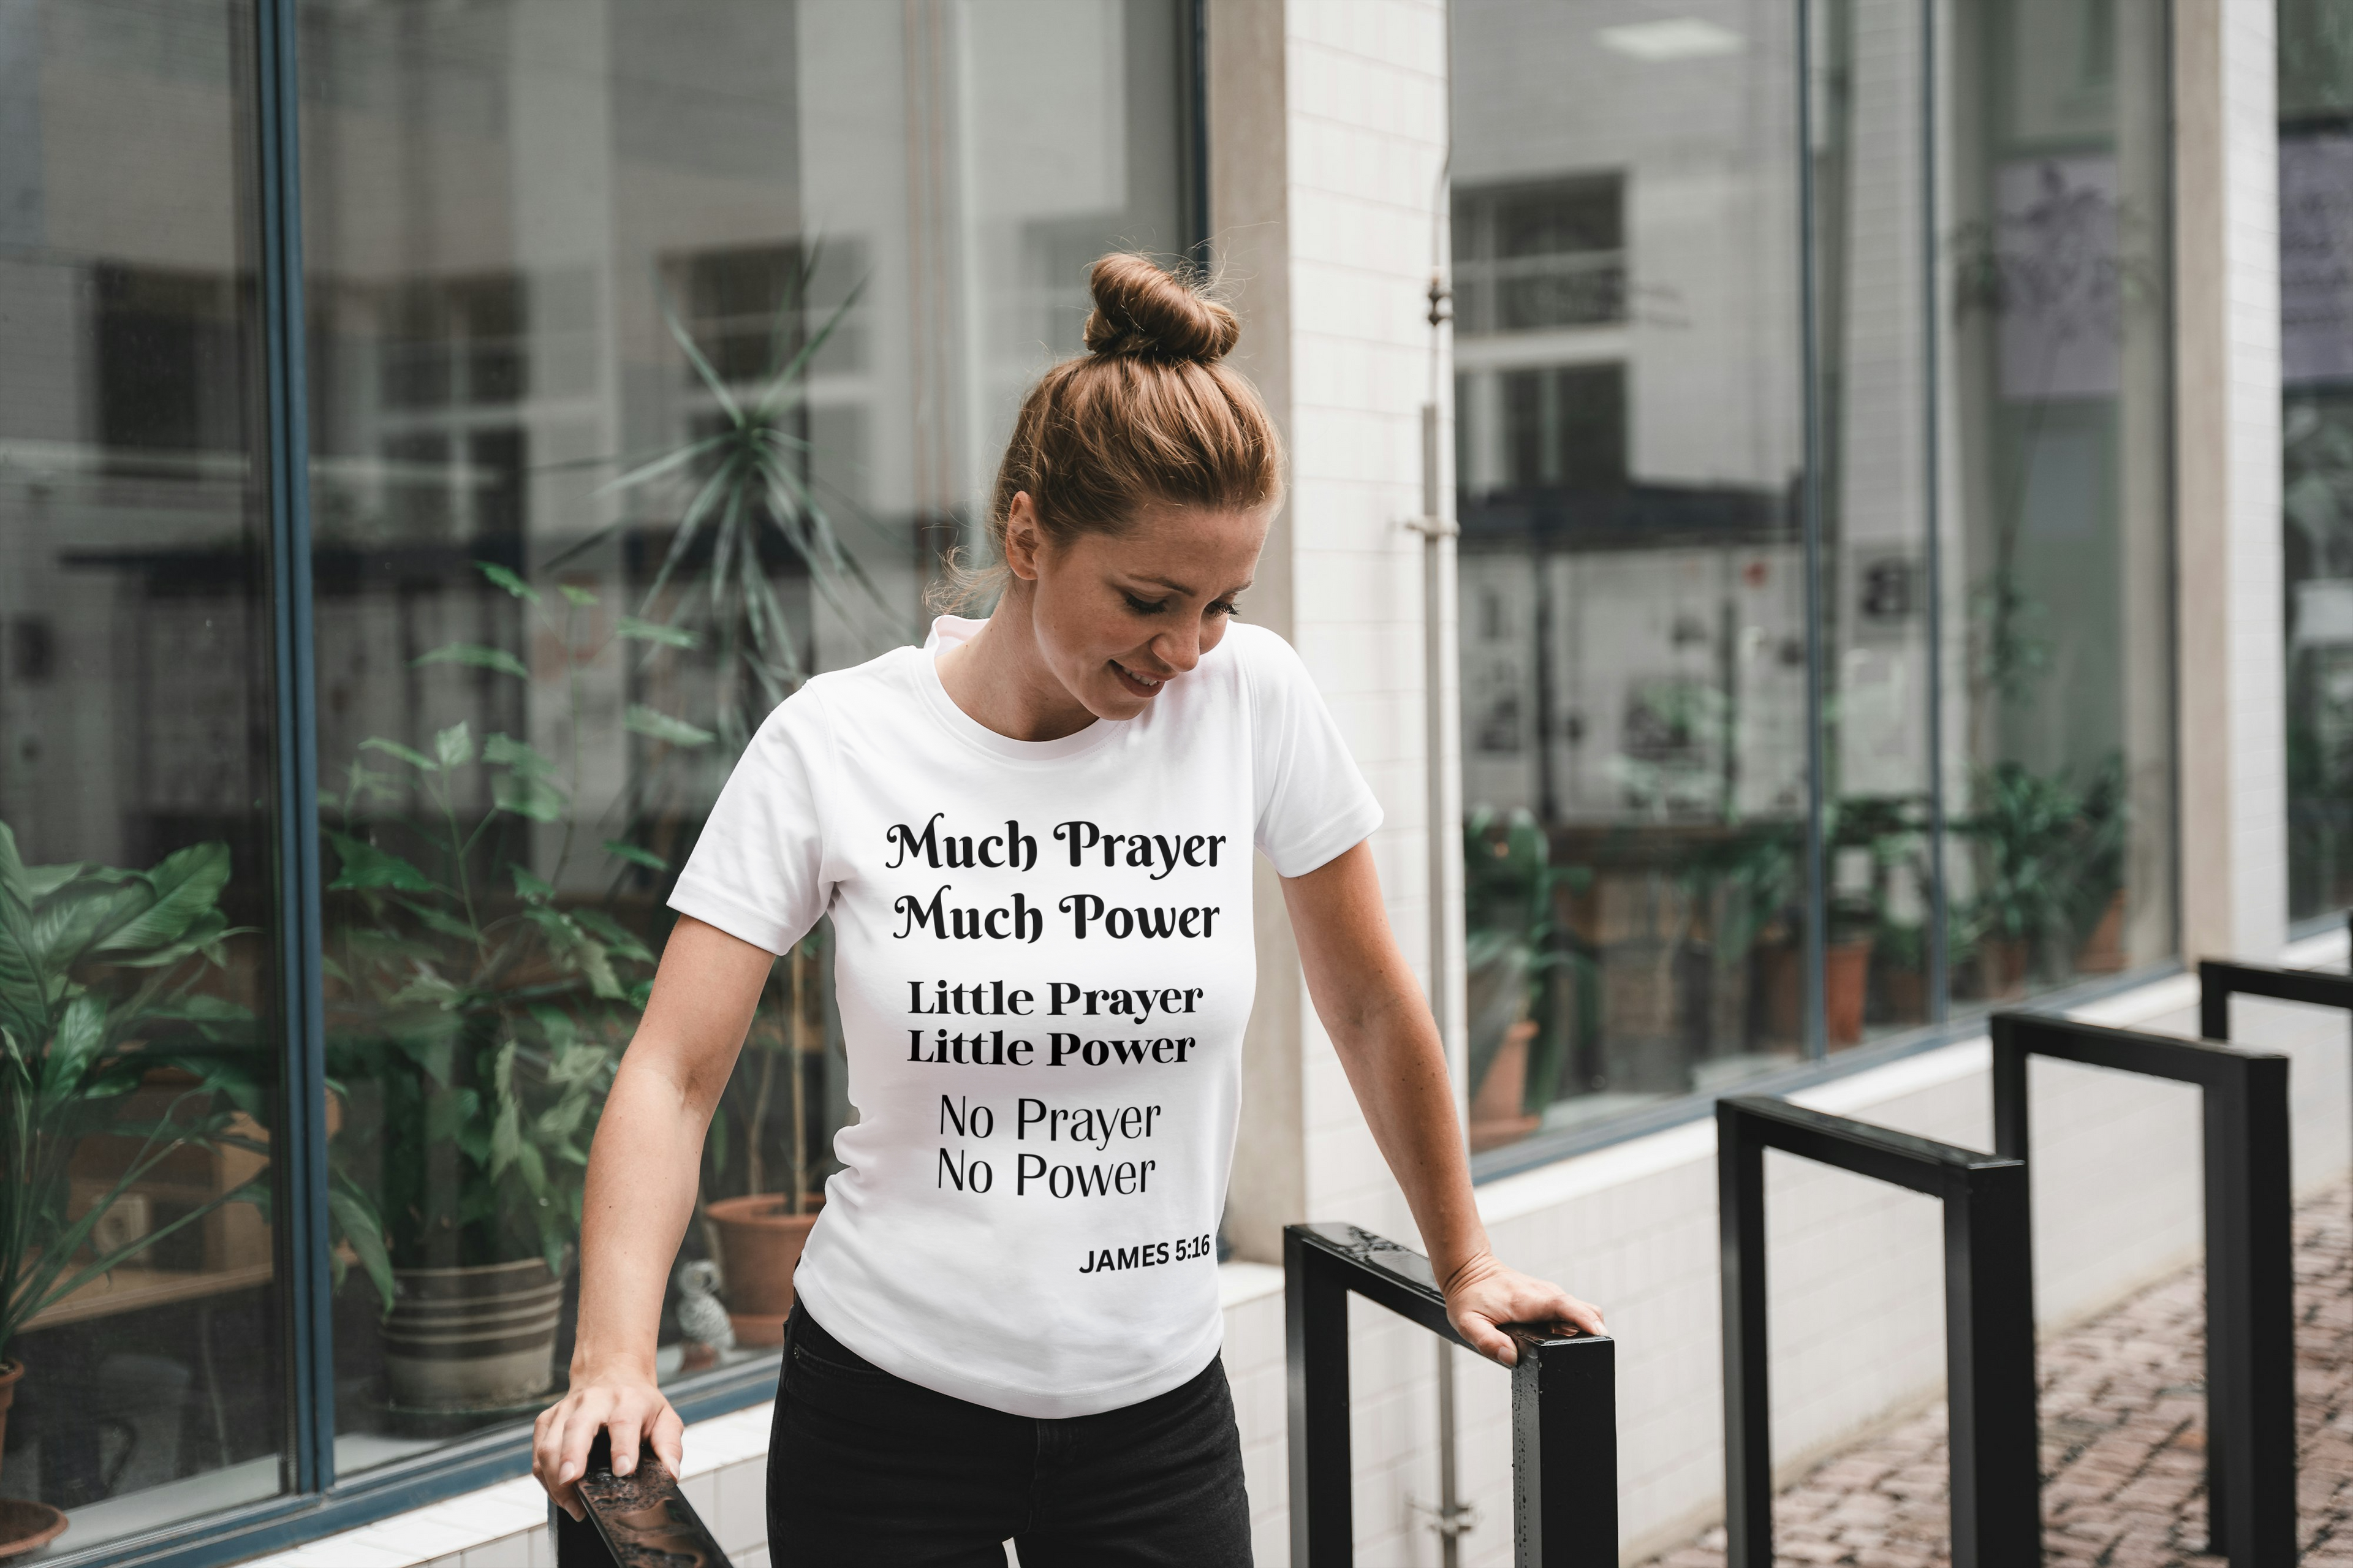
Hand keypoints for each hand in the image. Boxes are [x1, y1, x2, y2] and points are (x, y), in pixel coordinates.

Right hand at [531, 1372, 683, 1520]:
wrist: (611, 1373)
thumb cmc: (638, 1402)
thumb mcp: (664, 1418)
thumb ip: (669, 1446)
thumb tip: (670, 1473)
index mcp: (627, 1400)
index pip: (623, 1422)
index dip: (622, 1448)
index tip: (623, 1470)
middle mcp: (593, 1401)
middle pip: (577, 1427)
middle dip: (571, 1455)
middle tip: (571, 1481)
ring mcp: (565, 1409)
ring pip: (550, 1443)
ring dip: (555, 1477)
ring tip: (571, 1504)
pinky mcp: (547, 1419)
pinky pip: (537, 1452)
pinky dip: (544, 1477)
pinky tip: (559, 1493)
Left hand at [1441, 1252, 1606, 1366]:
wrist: (1468, 1270)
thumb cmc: (1469, 1297)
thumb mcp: (1469, 1324)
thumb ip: (1488, 1342)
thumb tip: (1511, 1357)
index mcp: (1529, 1300)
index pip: (1566, 1306)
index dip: (1586, 1320)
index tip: (1601, 1335)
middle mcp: (1545, 1294)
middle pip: (1584, 1310)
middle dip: (1593, 1332)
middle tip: (1588, 1356)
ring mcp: (1549, 1296)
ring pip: (1582, 1311)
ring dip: (1586, 1331)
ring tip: (1577, 1354)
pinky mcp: (1550, 1299)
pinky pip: (1573, 1312)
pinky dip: (1577, 1327)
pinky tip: (1566, 1343)